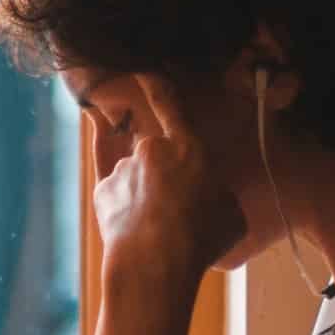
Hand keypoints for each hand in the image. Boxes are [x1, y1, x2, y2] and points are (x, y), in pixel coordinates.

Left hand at [94, 76, 243, 285]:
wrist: (155, 266)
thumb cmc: (201, 240)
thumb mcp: (232, 213)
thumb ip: (217, 190)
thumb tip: (209, 193)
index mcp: (188, 148)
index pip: (169, 103)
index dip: (156, 82)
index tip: (143, 69)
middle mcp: (150, 149)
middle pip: (157, 155)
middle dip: (164, 176)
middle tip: (178, 211)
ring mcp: (122, 169)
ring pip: (137, 176)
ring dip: (146, 196)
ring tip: (161, 232)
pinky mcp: (102, 191)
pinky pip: (115, 190)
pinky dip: (125, 204)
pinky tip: (137, 225)